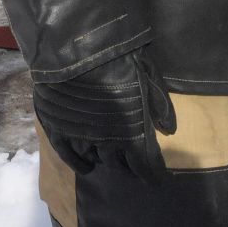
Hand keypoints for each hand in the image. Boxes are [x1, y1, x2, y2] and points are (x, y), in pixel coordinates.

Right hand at [32, 48, 177, 182]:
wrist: (78, 47)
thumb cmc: (120, 58)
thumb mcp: (149, 76)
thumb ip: (159, 104)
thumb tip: (169, 129)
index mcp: (132, 133)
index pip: (145, 165)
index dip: (152, 174)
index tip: (157, 179)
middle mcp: (107, 142)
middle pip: (119, 164)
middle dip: (128, 166)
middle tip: (132, 164)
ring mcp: (80, 137)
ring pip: (96, 158)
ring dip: (105, 161)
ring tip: (110, 160)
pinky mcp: (58, 129)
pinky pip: (69, 156)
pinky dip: (78, 164)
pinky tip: (86, 167)